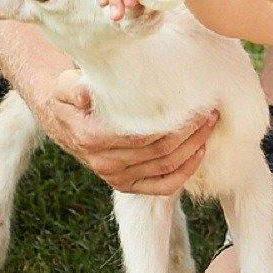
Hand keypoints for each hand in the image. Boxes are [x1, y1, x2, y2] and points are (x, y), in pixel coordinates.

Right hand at [34, 70, 217, 194]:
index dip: (173, 122)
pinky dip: (185, 173)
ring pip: (165, 167)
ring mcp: (116, 177)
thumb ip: (75, 87)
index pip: (142, 135)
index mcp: (92, 138)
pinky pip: (162, 186)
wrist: (63, 121)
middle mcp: (105, 162)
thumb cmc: (70, 97)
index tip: (194, 105)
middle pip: (160, 151)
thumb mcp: (65, 85)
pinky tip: (199, 153)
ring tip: (209, 125)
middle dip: (190, 132)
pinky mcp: (126, 185)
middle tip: (209, 112)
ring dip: (193, 147)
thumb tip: (87, 93)